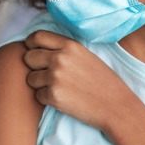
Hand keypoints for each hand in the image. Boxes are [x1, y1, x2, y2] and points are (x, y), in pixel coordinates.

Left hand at [23, 30, 139, 131]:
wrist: (117, 107)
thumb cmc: (103, 82)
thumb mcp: (85, 56)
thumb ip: (63, 50)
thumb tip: (36, 47)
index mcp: (70, 46)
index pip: (36, 37)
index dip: (30, 45)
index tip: (34, 52)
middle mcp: (60, 59)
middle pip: (28, 57)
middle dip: (34, 67)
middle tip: (48, 75)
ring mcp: (55, 77)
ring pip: (30, 79)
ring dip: (40, 85)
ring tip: (59, 88)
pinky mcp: (53, 96)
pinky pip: (37, 96)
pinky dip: (47, 99)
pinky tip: (64, 99)